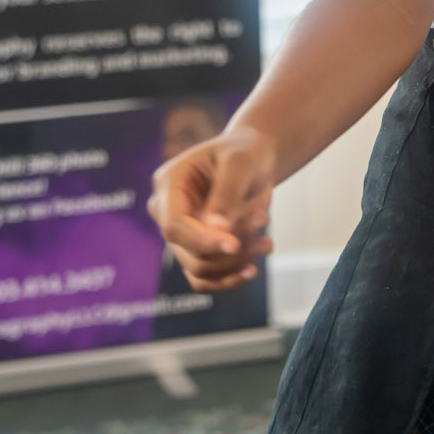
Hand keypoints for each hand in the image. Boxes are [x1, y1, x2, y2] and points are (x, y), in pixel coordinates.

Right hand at [147, 127, 275, 292]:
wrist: (254, 161)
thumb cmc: (245, 154)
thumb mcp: (240, 163)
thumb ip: (227, 194)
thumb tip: (216, 229)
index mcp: (168, 184)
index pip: (174, 225)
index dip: (203, 240)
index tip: (236, 246)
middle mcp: (166, 212)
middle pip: (189, 251)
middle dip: (231, 246)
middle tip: (264, 219)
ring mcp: (180, 234)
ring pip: (200, 268)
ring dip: (236, 262)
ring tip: (266, 241)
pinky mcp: (195, 251)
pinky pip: (204, 280)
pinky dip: (229, 279)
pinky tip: (252, 270)